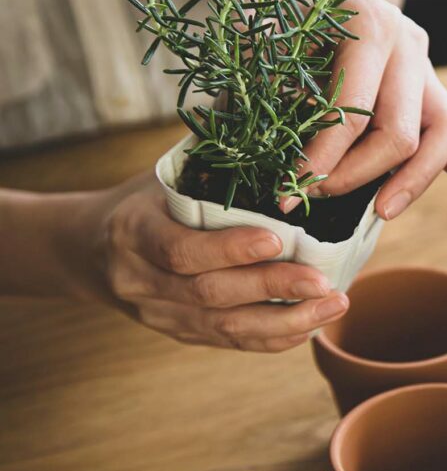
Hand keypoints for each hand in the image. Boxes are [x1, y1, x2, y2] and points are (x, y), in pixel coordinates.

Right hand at [90, 176, 347, 351]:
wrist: (89, 249)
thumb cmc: (145, 201)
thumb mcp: (164, 176)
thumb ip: (211, 164)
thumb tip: (276, 127)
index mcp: (133, 231)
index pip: (181, 249)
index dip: (230, 249)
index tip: (278, 241)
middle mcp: (141, 281)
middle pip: (210, 293)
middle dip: (273, 289)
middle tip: (324, 282)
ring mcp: (160, 314)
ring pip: (225, 328)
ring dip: (286, 321)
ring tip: (333, 305)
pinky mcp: (180, 334)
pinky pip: (230, 343)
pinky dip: (274, 337)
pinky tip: (312, 324)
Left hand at [279, 0, 446, 217]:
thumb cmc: (285, 6)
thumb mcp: (266, 27)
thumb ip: (264, 66)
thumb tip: (254, 119)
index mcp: (370, 24)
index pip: (353, 113)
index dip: (321, 159)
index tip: (289, 190)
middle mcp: (408, 41)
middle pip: (400, 134)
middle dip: (357, 176)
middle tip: (315, 195)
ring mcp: (425, 63)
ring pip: (443, 133)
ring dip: (414, 180)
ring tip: (381, 212)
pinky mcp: (432, 83)